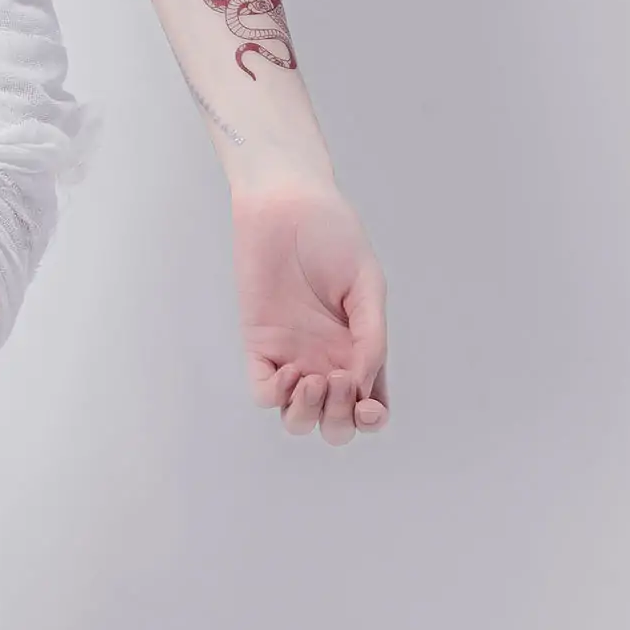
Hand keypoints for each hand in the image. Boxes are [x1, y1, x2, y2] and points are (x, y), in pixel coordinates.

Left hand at [231, 184, 388, 444]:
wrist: (288, 206)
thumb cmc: (334, 236)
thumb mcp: (367, 285)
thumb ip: (371, 336)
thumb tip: (364, 386)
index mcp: (360, 349)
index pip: (370, 405)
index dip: (371, 419)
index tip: (369, 405)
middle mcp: (327, 360)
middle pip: (334, 423)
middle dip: (340, 420)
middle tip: (339, 381)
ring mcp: (291, 356)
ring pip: (296, 417)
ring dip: (308, 413)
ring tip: (313, 378)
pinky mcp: (258, 345)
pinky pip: (263, 392)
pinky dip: (276, 395)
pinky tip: (289, 370)